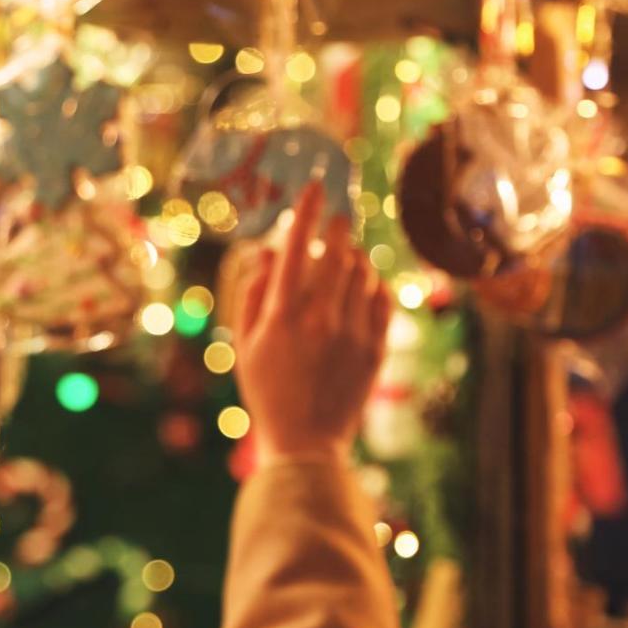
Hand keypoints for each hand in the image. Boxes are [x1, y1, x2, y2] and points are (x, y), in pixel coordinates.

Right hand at [234, 179, 391, 464]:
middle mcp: (320, 318)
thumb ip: (253, 294)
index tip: (315, 185)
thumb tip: (269, 252)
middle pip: (338, 251)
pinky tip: (364, 288)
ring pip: (362, 272)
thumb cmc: (266, 392)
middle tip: (338, 218)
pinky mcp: (375, 348)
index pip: (298, 245)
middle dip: (339, 227)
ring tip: (344, 262)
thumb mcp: (245, 344)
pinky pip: (382, 299)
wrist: (306, 441)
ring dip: (354, 258)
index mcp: (282, 315)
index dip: (307, 210)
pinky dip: (374, 285)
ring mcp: (352, 332)